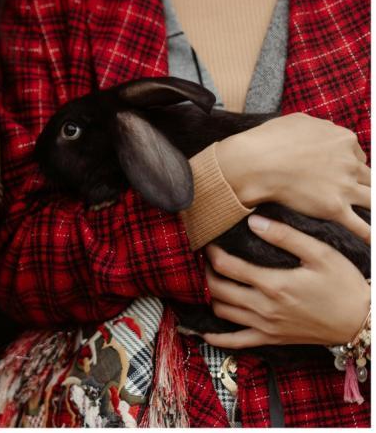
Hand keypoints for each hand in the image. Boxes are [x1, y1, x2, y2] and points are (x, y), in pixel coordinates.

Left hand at [202, 215, 370, 348]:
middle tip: (207, 259)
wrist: (362, 321)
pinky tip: (203, 332)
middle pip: (217, 289)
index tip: (209, 242)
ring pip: (222, 312)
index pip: (227, 267)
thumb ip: (285, 235)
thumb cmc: (344, 284)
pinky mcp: (271, 339)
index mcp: (273, 284)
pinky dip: (216, 337)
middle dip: (206, 271)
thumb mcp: (320, 253)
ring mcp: (266, 326)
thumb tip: (253, 221)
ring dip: (210, 295)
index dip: (212, 253)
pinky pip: (236, 342)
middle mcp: (264, 308)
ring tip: (211, 280)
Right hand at [217, 113, 369, 241]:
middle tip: (353, 194)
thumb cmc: (269, 141)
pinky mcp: (334, 208)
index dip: (350, 167)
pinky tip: (373, 242)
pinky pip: (360, 226)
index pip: (358, 157)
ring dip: (373, 207)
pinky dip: (369, 234)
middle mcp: (349, 163)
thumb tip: (324, 131)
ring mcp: (344, 186)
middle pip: (369, 178)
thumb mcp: (298, 121)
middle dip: (363, 186)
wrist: (253, 163)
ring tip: (372, 213)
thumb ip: (319, 127)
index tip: (341, 174)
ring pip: (373, 200)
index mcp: (343, 140)